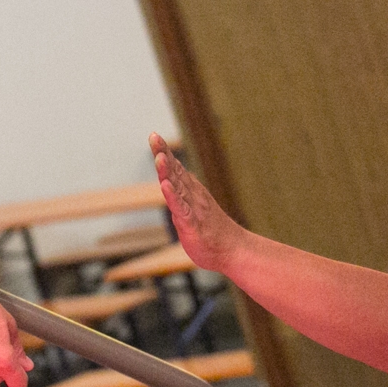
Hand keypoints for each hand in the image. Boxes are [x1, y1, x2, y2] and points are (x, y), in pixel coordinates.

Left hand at [150, 132, 243, 271]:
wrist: (234, 251)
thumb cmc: (212, 233)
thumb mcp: (193, 211)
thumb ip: (181, 196)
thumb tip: (172, 182)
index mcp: (192, 193)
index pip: (176, 169)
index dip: (164, 152)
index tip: (154, 135)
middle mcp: (193, 196)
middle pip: (175, 172)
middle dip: (163, 154)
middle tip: (154, 136)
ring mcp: (194, 209)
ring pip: (178, 187)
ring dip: (167, 172)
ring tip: (159, 157)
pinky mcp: (192, 224)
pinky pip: (181, 209)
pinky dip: (173, 197)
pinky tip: (165, 186)